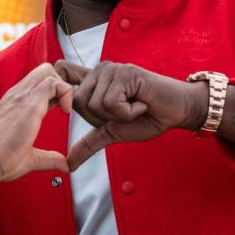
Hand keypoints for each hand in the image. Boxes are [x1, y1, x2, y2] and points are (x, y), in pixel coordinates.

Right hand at [0, 64, 73, 189]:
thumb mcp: (30, 157)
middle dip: (61, 83)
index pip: (39, 82)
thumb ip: (48, 158)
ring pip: (48, 71)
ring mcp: (21, 96)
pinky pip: (53, 83)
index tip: (61, 111)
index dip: (56, 92)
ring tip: (65, 110)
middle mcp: (17, 94)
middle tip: (64, 106)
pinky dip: (65, 92)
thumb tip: (64, 165)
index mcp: (15, 103)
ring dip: (62, 87)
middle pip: (44, 70)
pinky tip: (65, 112)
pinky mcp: (28, 104)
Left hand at [55, 61, 202, 170]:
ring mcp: (111, 69)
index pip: (63, 71)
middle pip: (77, 102)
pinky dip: (128, 112)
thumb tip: (68, 165)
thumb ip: (88, 144)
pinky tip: (141, 104)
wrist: (176, 112)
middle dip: (101, 117)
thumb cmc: (146, 119)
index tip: (70, 101)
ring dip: (117, 115)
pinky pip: (111, 103)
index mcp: (92, 81)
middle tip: (123, 111)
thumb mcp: (111, 133)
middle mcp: (99, 71)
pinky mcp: (124, 73)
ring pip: (94, 104)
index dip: (59, 85)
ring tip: (134, 106)